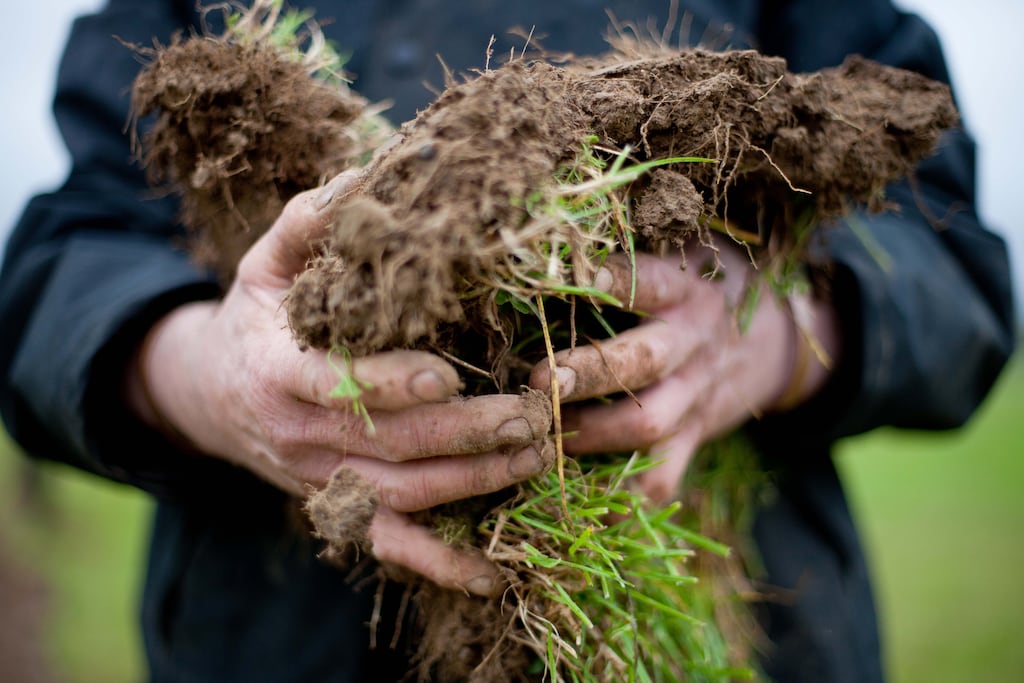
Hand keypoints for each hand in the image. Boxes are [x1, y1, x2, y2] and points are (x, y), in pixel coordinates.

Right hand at [126, 172, 552, 594]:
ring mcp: (323, 480)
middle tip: (533, 416)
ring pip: (403, 495)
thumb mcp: (266, 262)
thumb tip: (370, 171)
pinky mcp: (341, 507)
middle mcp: (299, 437)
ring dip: (474, 483)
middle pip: (389, 445)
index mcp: (278, 371)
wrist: (212, 395)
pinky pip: (391, 546)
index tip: (448, 377)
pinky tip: (495, 570)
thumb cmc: (256, 317)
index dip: (388, 385)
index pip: (334, 386)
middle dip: (465, 434)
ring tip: (540, 456)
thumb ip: (310, 220)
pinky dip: (440, 564)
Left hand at [530, 246, 837, 503]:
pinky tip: (578, 501)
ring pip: (648, 425)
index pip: (648, 281)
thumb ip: (640, 250)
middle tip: (537, 379)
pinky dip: (621, 495)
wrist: (777, 343)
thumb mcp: (690, 253)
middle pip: (642, 362)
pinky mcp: (694, 439)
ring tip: (541, 433)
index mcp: (687, 292)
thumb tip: (560, 232)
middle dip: (588, 373)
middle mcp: (692, 345)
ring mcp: (695, 397)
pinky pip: (662, 478)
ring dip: (591, 435)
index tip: (557, 278)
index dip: (608, 280)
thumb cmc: (707, 286)